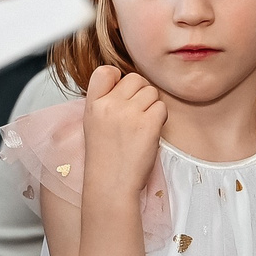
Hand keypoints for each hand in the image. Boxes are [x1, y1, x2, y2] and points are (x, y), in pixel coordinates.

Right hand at [81, 66, 166, 207]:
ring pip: (152, 92)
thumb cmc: (106, 158)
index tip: (121, 94)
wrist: (111, 185)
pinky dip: (160, 119)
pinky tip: (149, 133)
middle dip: (141, 93)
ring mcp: (129, 114)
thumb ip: (106, 102)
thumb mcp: (94, 124)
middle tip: (137, 114)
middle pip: (135, 79)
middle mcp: (110, 105)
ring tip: (141, 127)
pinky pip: (162, 107)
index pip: (105, 71)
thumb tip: (127, 84)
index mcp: (93, 104)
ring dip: (152, 107)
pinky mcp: (148, 124)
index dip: (118, 78)